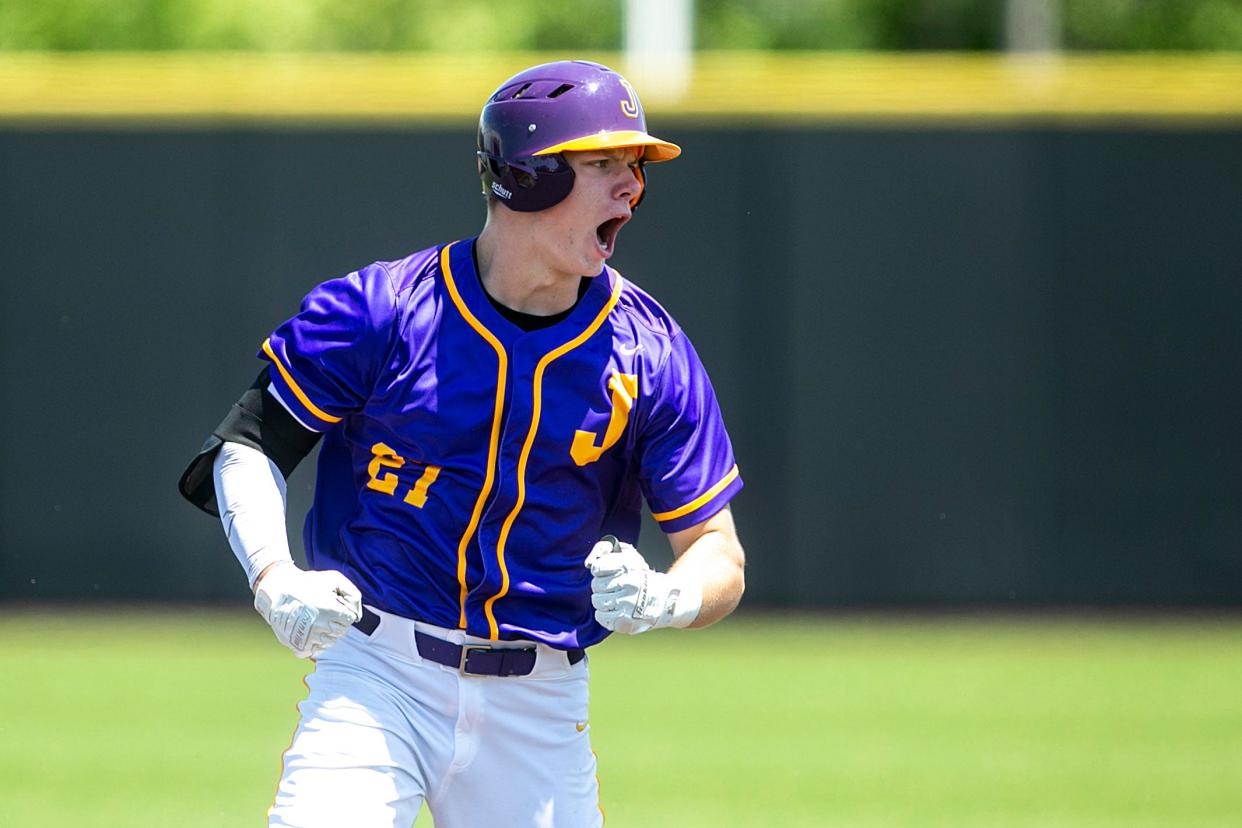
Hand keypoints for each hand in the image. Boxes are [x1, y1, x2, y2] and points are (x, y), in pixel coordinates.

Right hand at [253, 562, 362, 657]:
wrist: (277, 590)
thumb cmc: (308, 583)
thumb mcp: (334, 579)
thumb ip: (353, 596)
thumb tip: (357, 617)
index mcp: (331, 610)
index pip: (349, 620)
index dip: (342, 611)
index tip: (333, 604)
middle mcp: (320, 626)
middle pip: (341, 632)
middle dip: (335, 622)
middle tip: (323, 611)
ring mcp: (308, 638)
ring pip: (329, 642)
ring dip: (325, 632)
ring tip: (314, 619)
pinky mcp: (297, 646)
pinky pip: (315, 651)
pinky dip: (313, 643)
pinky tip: (307, 631)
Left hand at [585, 536, 701, 633]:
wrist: (664, 600)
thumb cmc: (642, 577)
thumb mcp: (630, 556)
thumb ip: (609, 550)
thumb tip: (590, 561)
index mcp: (630, 566)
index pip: (599, 567)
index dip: (599, 570)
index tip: (603, 572)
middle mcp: (630, 584)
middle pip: (596, 585)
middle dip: (601, 585)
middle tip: (611, 587)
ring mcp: (628, 604)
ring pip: (597, 601)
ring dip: (602, 600)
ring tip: (614, 599)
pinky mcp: (625, 621)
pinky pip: (601, 616)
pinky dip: (604, 614)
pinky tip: (614, 609)